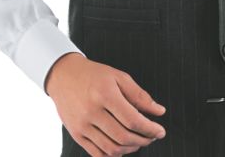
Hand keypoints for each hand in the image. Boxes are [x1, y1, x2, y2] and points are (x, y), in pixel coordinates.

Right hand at [45, 52, 166, 155]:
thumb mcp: (118, 77)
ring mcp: (82, 125)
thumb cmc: (94, 74)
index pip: (133, 119)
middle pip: (123, 137)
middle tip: (151, 136)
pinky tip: (122, 147)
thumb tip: (159, 111)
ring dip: (130, 149)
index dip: (150, 129)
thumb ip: (140, 95)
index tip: (160, 131)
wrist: (64, 75)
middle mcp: (92, 111)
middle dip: (143, 140)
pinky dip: (113, 155)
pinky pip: (97, 154)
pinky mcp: (76, 135)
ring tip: (138, 141)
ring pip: (112, 149)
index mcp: (105, 94)